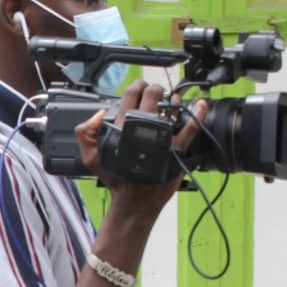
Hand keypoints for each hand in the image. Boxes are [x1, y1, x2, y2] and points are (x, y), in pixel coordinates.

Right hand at [76, 80, 206, 222]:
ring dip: (173, 99)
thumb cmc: (116, 179)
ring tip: (173, 99)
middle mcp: (144, 129)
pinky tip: (201, 105)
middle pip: (153, 95)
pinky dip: (198, 113)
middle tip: (155, 93)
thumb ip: (86, 133)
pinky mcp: (178, 148)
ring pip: (172, 107)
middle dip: (154, 89)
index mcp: (123, 127)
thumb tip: (99, 113)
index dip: (137, 86)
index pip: (131, 95)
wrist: (135, 200)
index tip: (139, 87)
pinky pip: (191, 126)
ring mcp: (163, 137)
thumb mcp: (91, 157)